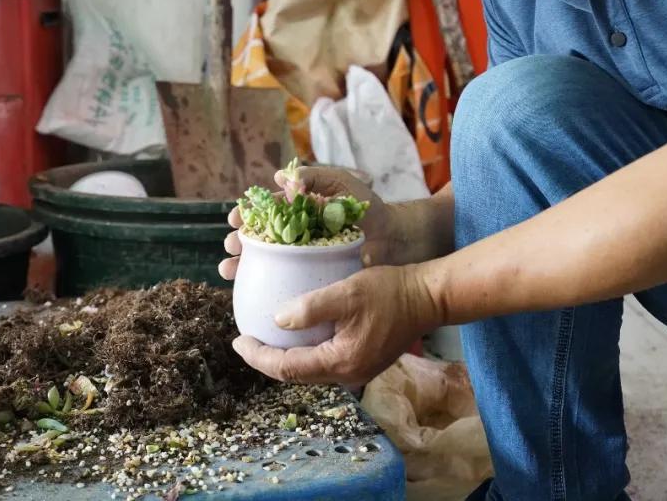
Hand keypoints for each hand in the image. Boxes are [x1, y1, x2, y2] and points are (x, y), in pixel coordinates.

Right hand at [218, 164, 397, 280]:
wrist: (394, 237)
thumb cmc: (367, 207)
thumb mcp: (341, 184)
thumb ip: (314, 177)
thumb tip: (280, 176)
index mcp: (297, 211)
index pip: (264, 213)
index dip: (247, 216)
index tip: (235, 219)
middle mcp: (294, 235)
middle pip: (258, 240)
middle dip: (237, 243)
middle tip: (229, 247)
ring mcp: (302, 259)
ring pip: (265, 263)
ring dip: (242, 266)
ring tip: (228, 270)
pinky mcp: (312, 278)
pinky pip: (285, 283)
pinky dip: (264, 286)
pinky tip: (249, 292)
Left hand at [231, 264, 442, 384]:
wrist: (428, 297)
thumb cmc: (390, 291)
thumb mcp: (347, 293)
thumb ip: (311, 308)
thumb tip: (277, 320)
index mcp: (340, 363)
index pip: (287, 369)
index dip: (258, 356)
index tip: (238, 340)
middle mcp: (347, 375)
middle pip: (295, 375)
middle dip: (267, 359)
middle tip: (245, 339)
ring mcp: (356, 371)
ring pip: (309, 369)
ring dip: (285, 355)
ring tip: (264, 336)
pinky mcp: (362, 360)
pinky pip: (323, 361)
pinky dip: (303, 349)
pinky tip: (295, 333)